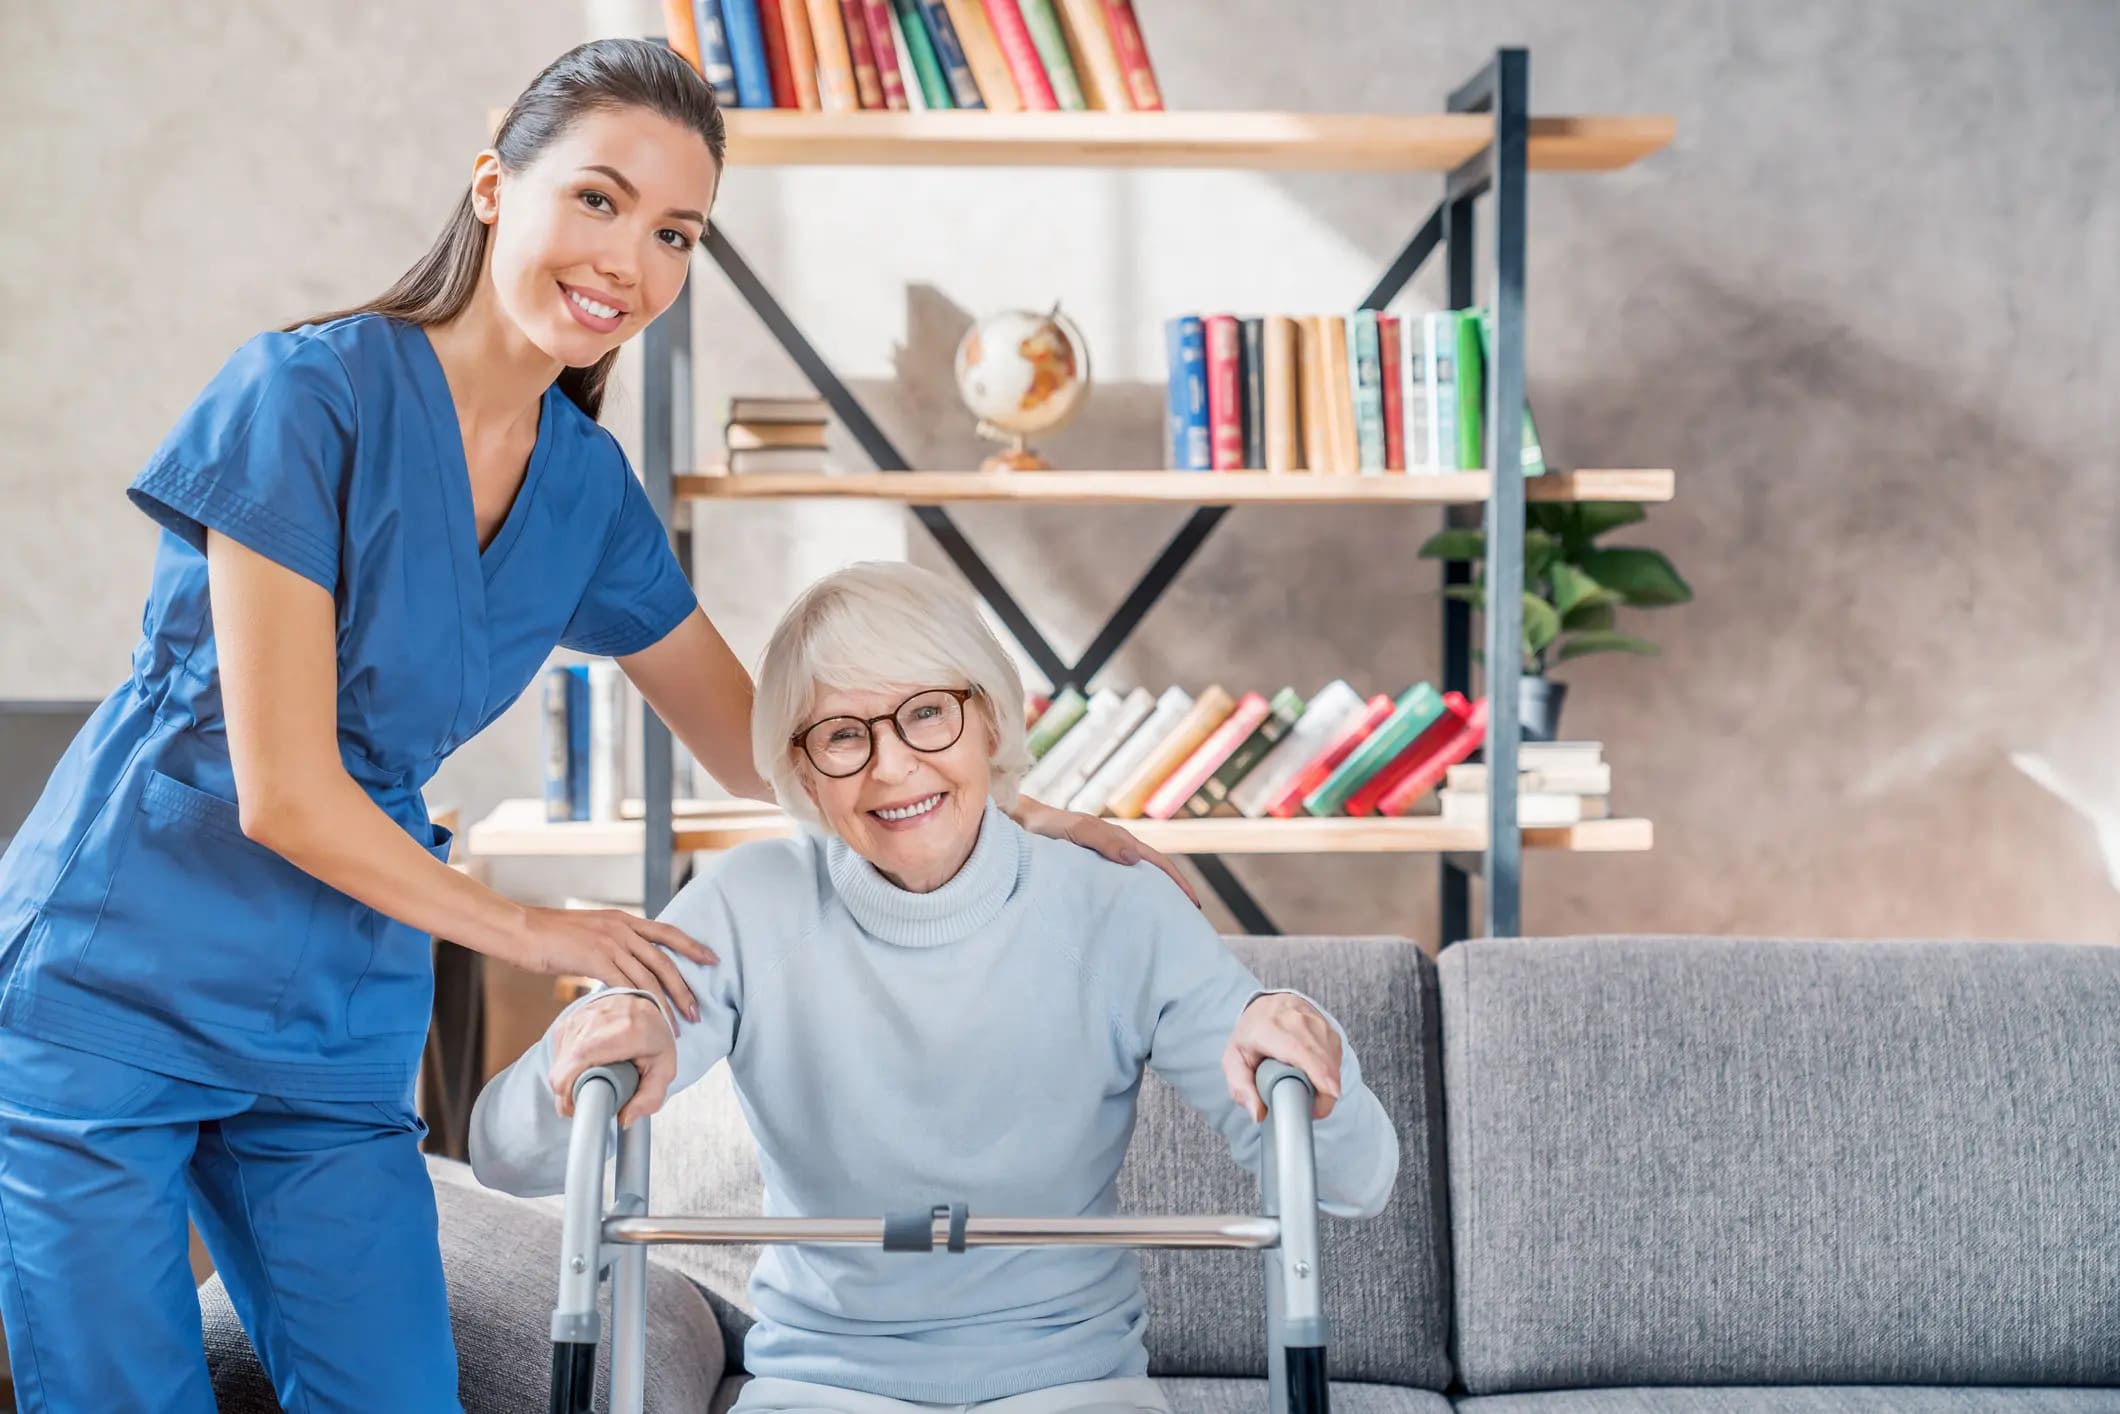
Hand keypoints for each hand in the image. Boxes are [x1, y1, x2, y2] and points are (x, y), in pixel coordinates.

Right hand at [514, 905, 715, 1026]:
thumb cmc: (550, 936)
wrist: (521, 930)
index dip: (693, 946)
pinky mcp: (596, 958)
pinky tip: (646, 1019)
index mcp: (623, 920)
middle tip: (698, 1011)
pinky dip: (640, 1003)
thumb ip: (611, 946)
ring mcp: (610, 942)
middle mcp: (622, 927)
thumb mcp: (590, 934)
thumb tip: (624, 967)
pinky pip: (626, 984)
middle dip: (684, 988)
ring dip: (666, 1003)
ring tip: (676, 1026)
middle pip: (665, 960)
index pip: (668, 932)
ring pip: (649, 976)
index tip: (713, 959)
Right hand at [548, 995, 676, 1127]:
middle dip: (570, 1095)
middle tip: (590, 1100)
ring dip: (570, 1081)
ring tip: (593, 1079)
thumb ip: (651, 1097)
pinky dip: (568, 1068)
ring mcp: (577, 1019)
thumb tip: (625, 1119)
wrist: (640, 1001)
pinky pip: (558, 1056)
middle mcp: (596, 1020)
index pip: (580, 1061)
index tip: (580, 1108)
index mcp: (623, 1030)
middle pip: (563, 1070)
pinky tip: (586, 1066)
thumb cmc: (652, 1033)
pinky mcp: (566, 1022)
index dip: (571, 1091)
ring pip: (558, 1066)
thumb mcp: (663, 1067)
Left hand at [1011, 796, 1200, 906]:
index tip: (1192, 906)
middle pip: (1151, 871)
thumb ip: (1101, 840)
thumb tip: (1135, 859)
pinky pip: (1114, 886)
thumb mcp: (1073, 830)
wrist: (1012, 823)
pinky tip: (1127, 918)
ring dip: (1152, 897)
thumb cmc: (1041, 826)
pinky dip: (1128, 899)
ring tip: (1164, 923)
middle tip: (1188, 920)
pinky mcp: (1084, 871)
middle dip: (1172, 892)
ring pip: (1134, 880)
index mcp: (1114, 839)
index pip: (1156, 861)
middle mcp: (1111, 849)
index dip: (1176, 882)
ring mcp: (1099, 860)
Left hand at [1222, 993, 1342, 1121]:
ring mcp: (1315, 1020)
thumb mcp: (1233, 1062)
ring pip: (1332, 1057)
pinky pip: (1336, 1053)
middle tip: (1314, 1109)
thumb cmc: (1250, 1036)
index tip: (1330, 1094)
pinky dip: (1330, 1070)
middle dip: (1325, 1090)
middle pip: (1322, 1058)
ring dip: (1328, 1081)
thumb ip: (1241, 1089)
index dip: (1319, 1072)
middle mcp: (1295, 1019)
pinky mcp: (1328, 1026)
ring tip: (1309, 1089)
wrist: (1265, 1006)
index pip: (1300, 1050)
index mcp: (1269, 1028)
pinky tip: (1317, 1075)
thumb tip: (1258, 1113)